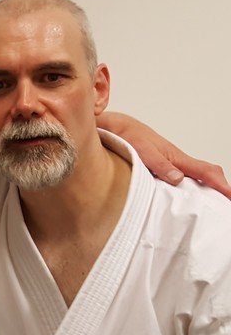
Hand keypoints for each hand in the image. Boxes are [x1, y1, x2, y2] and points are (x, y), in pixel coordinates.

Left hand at [99, 111, 230, 197]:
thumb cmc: (128, 135)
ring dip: (206, 190)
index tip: (230, 196)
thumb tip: (178, 179)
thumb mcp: (142, 150)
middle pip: (206, 175)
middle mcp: (177, 162)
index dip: (221, 185)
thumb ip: (159, 164)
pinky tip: (185, 199)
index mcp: (177, 158)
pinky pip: (182, 179)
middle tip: (225, 206)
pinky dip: (190, 189)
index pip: (206, 172)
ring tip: (211, 207)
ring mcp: (170, 165)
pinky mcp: (160, 168)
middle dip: (219, 189)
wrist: (115, 127)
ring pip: (195, 178)